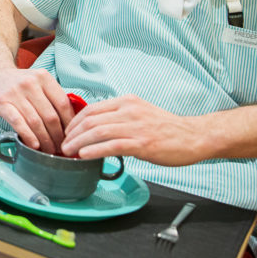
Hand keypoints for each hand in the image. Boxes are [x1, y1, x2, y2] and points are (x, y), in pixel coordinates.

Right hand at [0, 66, 75, 154]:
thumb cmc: (19, 82)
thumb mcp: (38, 82)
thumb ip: (51, 97)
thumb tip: (70, 123)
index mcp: (44, 77)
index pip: (63, 103)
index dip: (69, 123)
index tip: (71, 135)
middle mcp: (30, 83)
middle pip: (50, 116)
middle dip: (58, 136)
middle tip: (60, 147)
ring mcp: (15, 93)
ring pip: (36, 122)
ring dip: (44, 140)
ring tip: (48, 150)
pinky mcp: (2, 103)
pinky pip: (18, 123)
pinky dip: (28, 136)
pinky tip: (34, 145)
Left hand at [61, 95, 205, 165]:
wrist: (194, 136)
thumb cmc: (167, 129)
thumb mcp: (140, 114)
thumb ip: (119, 118)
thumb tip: (95, 129)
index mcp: (126, 102)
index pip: (91, 109)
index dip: (74, 122)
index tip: (66, 133)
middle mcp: (128, 111)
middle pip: (90, 120)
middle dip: (72, 133)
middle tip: (62, 145)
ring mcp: (135, 126)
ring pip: (98, 132)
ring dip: (78, 143)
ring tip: (67, 152)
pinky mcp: (142, 143)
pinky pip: (112, 145)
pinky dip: (94, 150)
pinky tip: (84, 155)